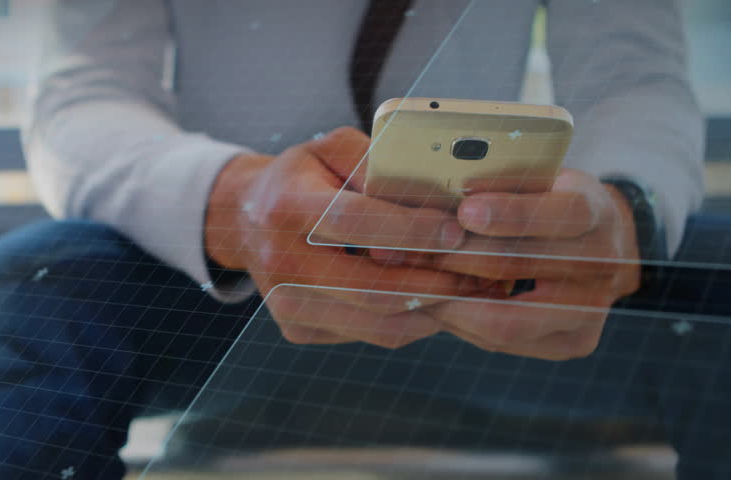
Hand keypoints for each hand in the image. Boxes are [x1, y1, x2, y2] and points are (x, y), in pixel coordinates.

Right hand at [205, 127, 491, 348]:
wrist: (247, 221)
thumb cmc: (303, 178)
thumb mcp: (332, 149)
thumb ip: (376, 163)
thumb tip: (430, 194)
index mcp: (286, 206)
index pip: (353, 221)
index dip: (409, 230)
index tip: (456, 230)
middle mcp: (281, 261)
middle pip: (371, 287)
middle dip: (436, 284)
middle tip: (483, 276)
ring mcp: (286, 303)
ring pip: (376, 322)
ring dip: (431, 310)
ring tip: (471, 292)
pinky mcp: (297, 329)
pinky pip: (368, 334)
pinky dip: (409, 322)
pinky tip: (434, 301)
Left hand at [423, 168, 640, 359]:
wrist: (595, 241)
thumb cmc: (546, 199)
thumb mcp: (536, 176)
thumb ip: (499, 183)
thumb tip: (436, 188)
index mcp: (596, 211)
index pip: (561, 213)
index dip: (512, 214)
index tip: (465, 211)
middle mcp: (603, 263)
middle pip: (519, 266)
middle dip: (456, 259)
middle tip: (409, 252)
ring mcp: (592, 309)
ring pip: (506, 320)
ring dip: (449, 302)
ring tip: (412, 284)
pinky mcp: (576, 341)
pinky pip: (503, 341)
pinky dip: (462, 323)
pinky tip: (436, 304)